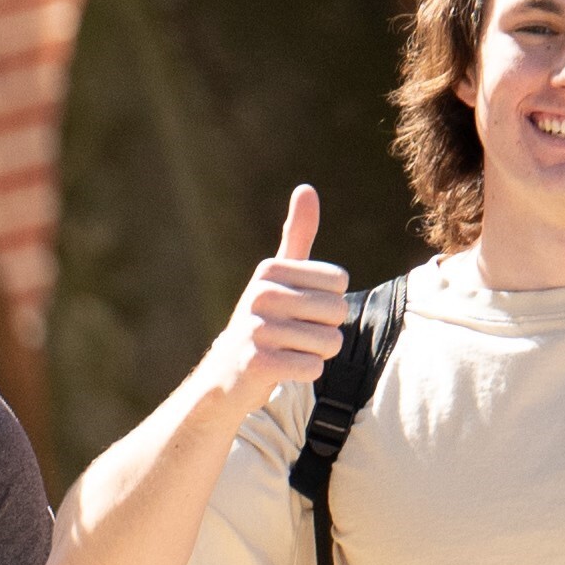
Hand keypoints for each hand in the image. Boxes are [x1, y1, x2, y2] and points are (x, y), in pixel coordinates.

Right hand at [202, 186, 350, 405]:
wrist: (225, 376)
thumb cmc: (262, 322)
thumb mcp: (277, 277)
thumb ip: (296, 234)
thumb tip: (306, 188)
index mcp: (269, 270)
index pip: (339, 281)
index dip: (327, 302)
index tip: (298, 311)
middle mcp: (260, 294)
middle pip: (338, 311)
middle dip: (325, 329)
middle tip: (294, 336)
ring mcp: (257, 329)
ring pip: (330, 342)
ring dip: (316, 354)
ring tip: (288, 352)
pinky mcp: (259, 363)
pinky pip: (314, 368)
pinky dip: (306, 373)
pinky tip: (282, 370)